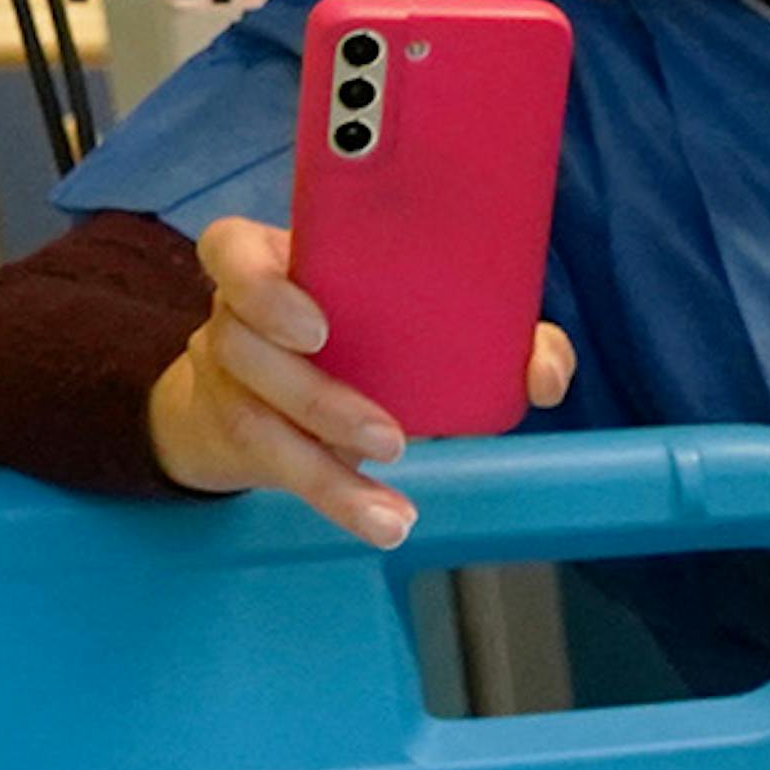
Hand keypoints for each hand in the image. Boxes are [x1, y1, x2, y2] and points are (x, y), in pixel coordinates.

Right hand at [146, 212, 572, 547]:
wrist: (280, 395)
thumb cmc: (360, 339)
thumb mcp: (412, 320)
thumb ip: (493, 333)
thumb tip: (543, 373)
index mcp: (279, 261)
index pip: (229, 248)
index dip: (261, 285)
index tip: (319, 329)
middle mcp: (236, 313)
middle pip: (243, 342)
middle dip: (317, 395)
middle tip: (392, 436)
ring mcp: (226, 376)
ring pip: (256, 416)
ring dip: (328, 468)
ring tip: (392, 504)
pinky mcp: (235, 435)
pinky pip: (274, 466)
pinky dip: (336, 497)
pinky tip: (383, 521)